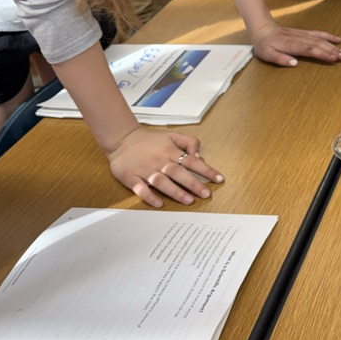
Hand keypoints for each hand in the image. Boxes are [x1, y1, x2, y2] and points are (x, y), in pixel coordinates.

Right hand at [107, 127, 224, 207]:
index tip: (219, 179)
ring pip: (162, 181)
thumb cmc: (150, 141)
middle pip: (178, 173)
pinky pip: (140, 188)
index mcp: (170, 151)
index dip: (206, 170)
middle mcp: (159, 161)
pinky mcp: (131, 178)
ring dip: (175, 191)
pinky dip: (149, 196)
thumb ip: (189, 142)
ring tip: (189, 200)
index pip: (192, 161)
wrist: (122, 140)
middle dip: (193, 183)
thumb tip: (200, 156)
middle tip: (206, 194)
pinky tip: (159, 204)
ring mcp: (145, 170)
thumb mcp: (172, 136)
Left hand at [249, 21, 340, 66]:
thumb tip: (295, 63)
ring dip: (332, 45)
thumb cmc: (264, 44)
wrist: (262, 29)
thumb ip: (281, 59)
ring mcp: (303, 34)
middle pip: (318, 44)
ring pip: (320, 39)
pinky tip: (337, 39)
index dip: (321, 53)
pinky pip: (318, 34)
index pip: (309, 49)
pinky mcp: (304, 33)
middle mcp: (299, 38)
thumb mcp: (267, 54)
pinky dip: (328, 36)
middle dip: (332, 50)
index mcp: (291, 45)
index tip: (332, 58)